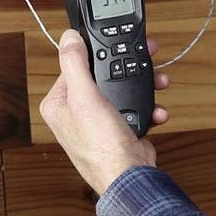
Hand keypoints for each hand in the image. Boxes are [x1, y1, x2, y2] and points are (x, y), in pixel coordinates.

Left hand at [38, 29, 171, 200]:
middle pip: (102, 75)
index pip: (74, 65)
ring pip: (121, 90)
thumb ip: (75, 63)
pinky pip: (133, 108)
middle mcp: (74, 113)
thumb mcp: (85, 97)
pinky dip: (147, 106)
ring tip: (157, 81)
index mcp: (58, 104)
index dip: (97, 52)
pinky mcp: (117, 129)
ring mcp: (97, 122)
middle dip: (127, 67)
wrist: (129, 177)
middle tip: (146, 54)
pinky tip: (155, 109)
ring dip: (142, 85)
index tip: (116, 41)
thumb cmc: (102, 147)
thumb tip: (68, 38)